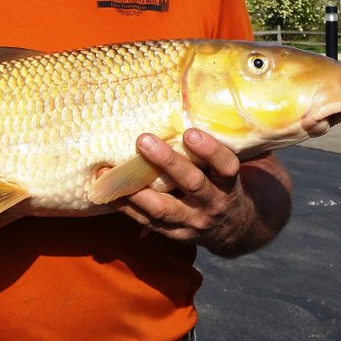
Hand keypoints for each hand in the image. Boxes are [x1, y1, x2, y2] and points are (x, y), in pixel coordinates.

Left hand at [104, 129, 257, 251]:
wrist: (233, 230)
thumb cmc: (222, 184)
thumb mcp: (226, 169)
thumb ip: (214, 147)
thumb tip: (189, 105)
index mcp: (229, 185)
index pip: (226, 167)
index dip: (211, 151)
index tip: (190, 133)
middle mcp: (214, 204)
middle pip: (192, 184)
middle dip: (167, 162)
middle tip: (143, 140)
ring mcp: (193, 223)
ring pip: (164, 208)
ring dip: (137, 189)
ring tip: (112, 171)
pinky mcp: (174, 235)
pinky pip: (147, 221)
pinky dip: (126, 206)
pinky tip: (107, 190)